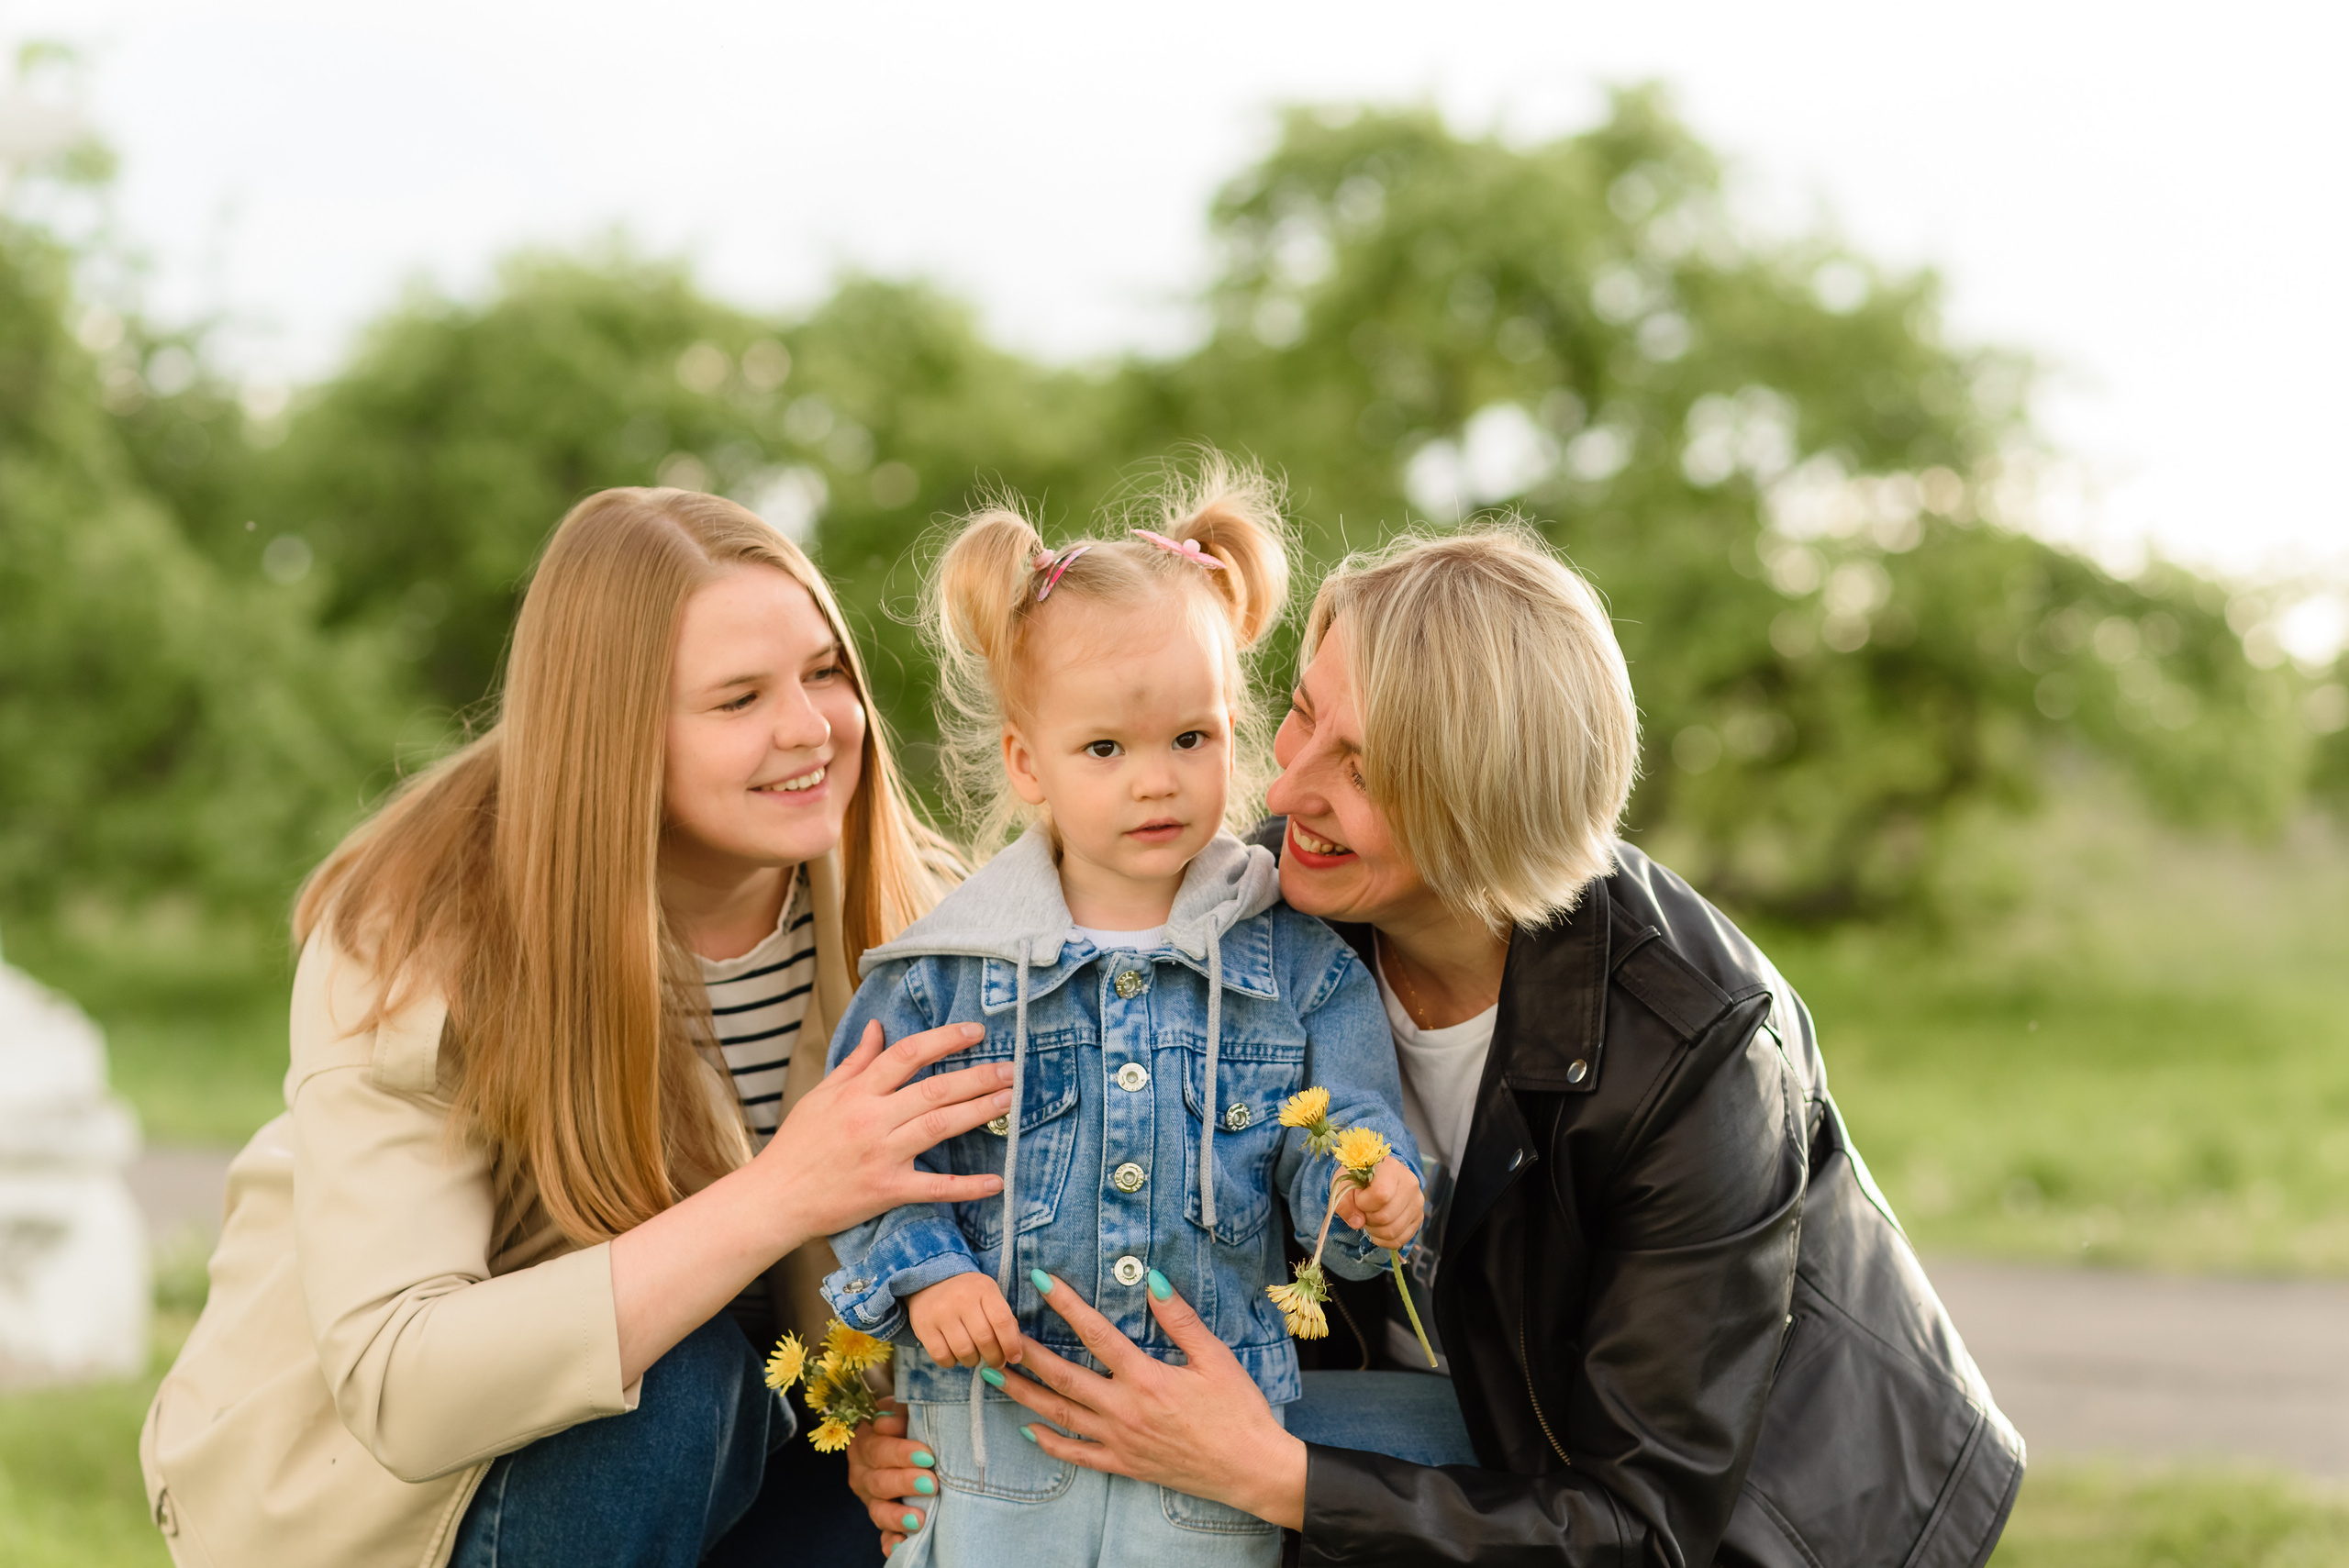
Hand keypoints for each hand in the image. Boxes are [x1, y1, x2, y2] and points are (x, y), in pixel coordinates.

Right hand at [754, 1019, 1012, 1248]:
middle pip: (933, 1089)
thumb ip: (855, 1061)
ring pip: (938, 1127)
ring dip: (978, 1111)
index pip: (907, 1055)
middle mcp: (871, 1119)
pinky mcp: (887, 1190)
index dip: (944, 1039)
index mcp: (856, 1092)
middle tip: (1010, 1068)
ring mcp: (881, 1156)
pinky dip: (967, 1186)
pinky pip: (934, 1188)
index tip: (976, 1032)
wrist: (776, 1198)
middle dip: (976, 1076)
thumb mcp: (821, 1095)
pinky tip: (997, 1181)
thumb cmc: (798, 1145)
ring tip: (1008, 1100)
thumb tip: (876, 1026)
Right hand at [848, 1399, 933, 1552]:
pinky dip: (891, 1543)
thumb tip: (891, 1421)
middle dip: (905, 1483)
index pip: (876, 1449)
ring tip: (919, 1519)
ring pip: (879, 1511)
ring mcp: (872, 1500)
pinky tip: (902, 1546)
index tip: (927, 1454)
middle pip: (879, 1482)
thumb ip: (898, 1412)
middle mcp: (863, 1474)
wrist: (904, 1438)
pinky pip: (884, 1536)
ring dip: (898, 1516)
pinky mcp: (883, 1521)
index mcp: (864, 1445)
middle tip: (931, 1484)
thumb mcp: (901, 1410)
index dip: (900, 1452)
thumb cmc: (906, 1421)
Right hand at [908, 1273, 1022, 1368]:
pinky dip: (952, 1362)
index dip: (1011, 1344)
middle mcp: (962, 1299)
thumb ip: (1003, 1319)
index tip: (1014, 1357)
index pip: (1002, 1321)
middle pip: (984, 1340)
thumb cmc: (968, 1294)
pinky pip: (942, 1356)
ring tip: (975, 1356)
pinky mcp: (923, 1326)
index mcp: (983, 1289)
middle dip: (994, 1358)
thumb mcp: (989, 1295)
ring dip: (974, 1361)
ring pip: (964, 1351)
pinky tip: (955, 1355)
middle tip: (996, 1361)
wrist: (931, 1280)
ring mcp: (941, 1313)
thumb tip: (1014, 1349)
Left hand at [996, 1272, 1306, 1531]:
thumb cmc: (1238, 1411)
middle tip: (996, 1333)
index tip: (1041, 1281)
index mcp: (1147, 1378)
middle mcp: (1125, 1409)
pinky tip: (1028, 1430)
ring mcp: (1120, 1440)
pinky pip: (1077, 1456)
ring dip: (1024, 1394)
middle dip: (1026, 1352)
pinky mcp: (1125, 1465)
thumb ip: (1180, 1319)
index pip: (1096, 1334)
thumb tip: (1153, 1280)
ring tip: (992, 1376)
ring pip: (1060, 1415)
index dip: (1066, 1304)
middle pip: (1064, 1376)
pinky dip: (1050, 1444)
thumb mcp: (1216, 1357)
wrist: (1251, 1468)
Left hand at [1334, 1156, 1422, 1250]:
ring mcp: (1417, 1202)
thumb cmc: (1359, 1177)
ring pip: (1392, 1231)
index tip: (1358, 1196)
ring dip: (1374, 1231)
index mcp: (1391, 1168)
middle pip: (1385, 1217)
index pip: (1380, 1194)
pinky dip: (1383, 1240)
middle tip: (1363, 1209)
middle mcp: (1410, 1183)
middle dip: (1367, 1218)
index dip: (1363, 1202)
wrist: (1378, 1176)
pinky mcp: (1419, 1217)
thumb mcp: (1344, 1182)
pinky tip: (1378, 1228)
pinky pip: (1400, 1240)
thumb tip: (1358, 1223)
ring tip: (1370, 1217)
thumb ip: (1344, 1202)